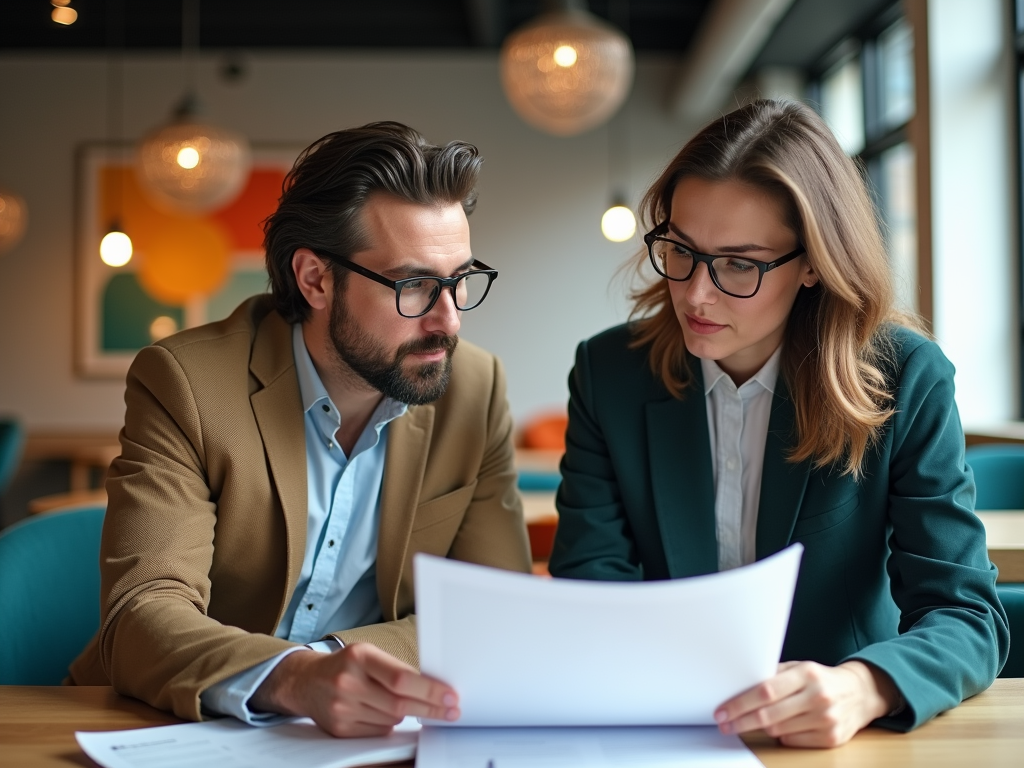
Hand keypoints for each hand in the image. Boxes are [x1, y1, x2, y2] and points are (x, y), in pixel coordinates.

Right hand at [250, 642, 458, 736]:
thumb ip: (396, 669)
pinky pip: (379, 731)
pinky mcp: (340, 728)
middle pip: (400, 703)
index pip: (402, 678)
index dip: (430, 689)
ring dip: (407, 713)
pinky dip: (389, 723)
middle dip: (430, 708)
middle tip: (451, 710)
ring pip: (392, 719)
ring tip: (408, 703)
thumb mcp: (369, 654)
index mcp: (359, 657)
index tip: (450, 696)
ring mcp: (342, 707)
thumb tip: (434, 687)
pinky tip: (384, 711)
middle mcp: (348, 682)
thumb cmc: (347, 665)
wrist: (307, 682)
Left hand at [713, 660, 898, 747]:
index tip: (722, 711)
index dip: (739, 703)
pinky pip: (792, 741)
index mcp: (806, 674)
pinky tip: (782, 726)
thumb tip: (739, 686)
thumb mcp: (799, 668)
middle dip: (740, 721)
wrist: (860, 693)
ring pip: (778, 730)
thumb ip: (773, 675)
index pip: (765, 691)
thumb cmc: (821, 679)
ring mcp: (826, 719)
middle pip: (768, 714)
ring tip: (752, 721)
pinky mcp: (831, 739)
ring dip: (760, 727)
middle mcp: (818, 696)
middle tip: (724, 724)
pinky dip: (781, 735)